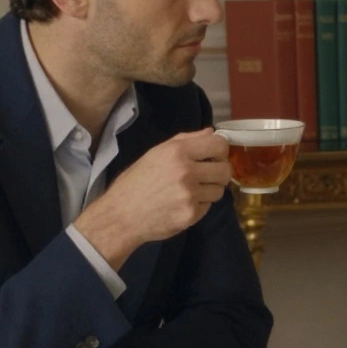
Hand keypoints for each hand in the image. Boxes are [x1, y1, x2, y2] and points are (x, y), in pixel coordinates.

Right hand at [75, 129, 230, 269]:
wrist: (121, 215)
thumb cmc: (136, 181)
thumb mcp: (156, 153)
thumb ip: (186, 140)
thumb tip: (211, 132)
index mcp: (177, 152)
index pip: (219, 145)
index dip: (220, 150)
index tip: (214, 156)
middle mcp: (186, 172)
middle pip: (225, 170)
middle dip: (219, 172)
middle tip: (208, 175)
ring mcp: (190, 195)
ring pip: (219, 190)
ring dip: (209, 190)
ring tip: (191, 191)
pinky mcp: (191, 215)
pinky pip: (207, 207)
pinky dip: (199, 205)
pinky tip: (182, 204)